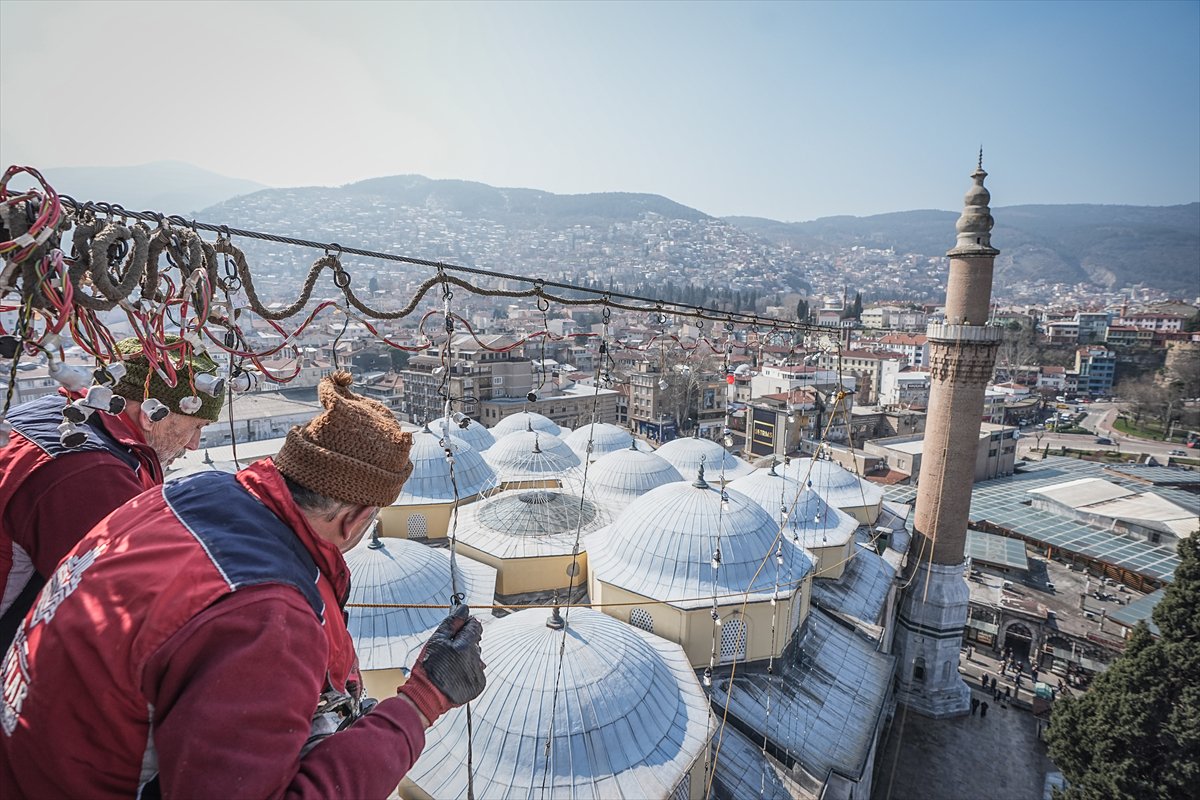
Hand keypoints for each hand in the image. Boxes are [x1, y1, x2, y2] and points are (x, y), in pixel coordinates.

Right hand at [397, 604, 485, 722]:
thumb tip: (464, 609)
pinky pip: (476, 672)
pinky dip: (468, 672)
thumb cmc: (428, 668)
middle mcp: (475, 660)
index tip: (458, 629)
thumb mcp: (436, 640)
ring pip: (476, 658)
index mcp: (466, 646)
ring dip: (466, 658)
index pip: (475, 626)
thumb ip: (452, 622)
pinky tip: (455, 675)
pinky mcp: (478, 686)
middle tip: (449, 651)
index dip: (466, 625)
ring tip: (450, 666)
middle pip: (475, 643)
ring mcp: (478, 674)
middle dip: (465, 643)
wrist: (426, 696)